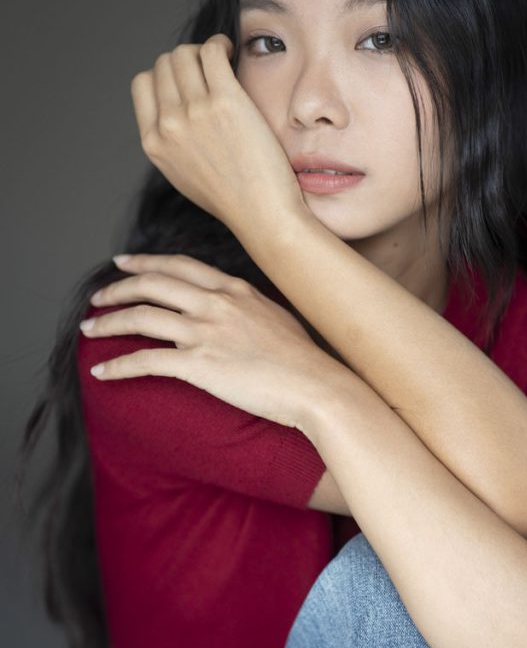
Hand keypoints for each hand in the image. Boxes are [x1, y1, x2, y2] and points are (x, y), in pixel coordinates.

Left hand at [81, 253, 336, 431]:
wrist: (315, 385)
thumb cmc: (303, 359)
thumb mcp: (276, 315)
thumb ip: (248, 305)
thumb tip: (235, 306)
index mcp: (234, 289)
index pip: (179, 265)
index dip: (146, 262)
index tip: (124, 263)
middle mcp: (216, 303)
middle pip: (153, 283)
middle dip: (118, 287)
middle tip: (98, 296)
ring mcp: (206, 331)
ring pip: (141, 316)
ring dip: (108, 323)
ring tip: (90, 331)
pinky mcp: (199, 364)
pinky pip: (146, 360)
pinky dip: (118, 366)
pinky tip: (102, 373)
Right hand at [130, 34, 305, 244]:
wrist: (261, 214)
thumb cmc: (232, 197)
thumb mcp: (183, 174)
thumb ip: (171, 143)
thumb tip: (172, 110)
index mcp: (153, 142)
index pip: (143, 84)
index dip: (165, 75)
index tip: (188, 78)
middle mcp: (168, 125)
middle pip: (165, 64)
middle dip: (186, 59)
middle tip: (209, 67)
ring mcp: (194, 112)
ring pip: (185, 53)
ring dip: (203, 49)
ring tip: (222, 56)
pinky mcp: (225, 102)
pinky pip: (211, 52)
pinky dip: (220, 44)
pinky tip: (231, 51)